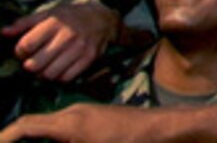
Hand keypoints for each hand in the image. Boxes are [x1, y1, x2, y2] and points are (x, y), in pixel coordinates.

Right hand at [0, 104, 146, 142]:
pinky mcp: (94, 119)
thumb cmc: (130, 142)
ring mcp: (85, 113)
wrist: (164, 129)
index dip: (6, 137)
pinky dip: (54, 138)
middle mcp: (73, 114)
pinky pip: (64, 128)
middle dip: (19, 139)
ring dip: (38, 140)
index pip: (26, 126)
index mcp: (69, 123)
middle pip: (34, 126)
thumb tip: (44, 136)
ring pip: (49, 127)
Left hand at [2, 2, 118, 81]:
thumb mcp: (50, 12)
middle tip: (35, 60)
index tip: (25, 50)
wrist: (104, 19)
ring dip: (43, 73)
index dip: (20, 51)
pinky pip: (66, 78)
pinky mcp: (88, 59)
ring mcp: (79, 48)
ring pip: (49, 74)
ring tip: (46, 66)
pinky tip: (60, 68)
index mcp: (55, 22)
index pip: (25, 46)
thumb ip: (25, 23)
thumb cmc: (72, 16)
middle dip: (30, 65)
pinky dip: (59, 77)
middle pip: (35, 65)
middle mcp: (67, 35)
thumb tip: (3, 32)